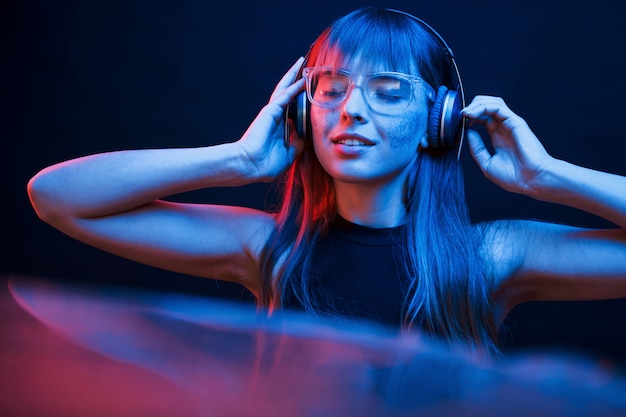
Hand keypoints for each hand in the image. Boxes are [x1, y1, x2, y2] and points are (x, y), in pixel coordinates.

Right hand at [236, 57, 306, 181]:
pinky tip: (302, 78)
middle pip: (288, 95)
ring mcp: (272, 114)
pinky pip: (284, 96)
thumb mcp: (288, 156)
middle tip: (306, 68)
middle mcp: (276, 118)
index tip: (310, 92)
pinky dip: (293, 87)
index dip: (301, 100)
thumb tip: (304, 139)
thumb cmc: (265, 165)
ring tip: (301, 63)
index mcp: (280, 129)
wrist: (251, 166)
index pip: (292, 110)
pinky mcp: (270, 112)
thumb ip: (297, 147)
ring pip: (285, 90)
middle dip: (296, 81)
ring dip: (293, 76)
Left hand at [462, 96, 554, 196]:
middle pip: (487, 106)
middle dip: (472, 106)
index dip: (469, 117)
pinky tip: (473, 114)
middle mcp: (503, 127)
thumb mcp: (486, 163)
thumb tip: (468, 133)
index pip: (482, 118)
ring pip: (493, 102)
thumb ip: (477, 148)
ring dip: (477, 104)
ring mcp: (510, 123)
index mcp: (497, 136)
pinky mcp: (515, 121)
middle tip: (460, 115)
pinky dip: (484, 107)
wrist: (531, 180)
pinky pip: (498, 107)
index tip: (458, 123)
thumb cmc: (513, 176)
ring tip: (465, 113)